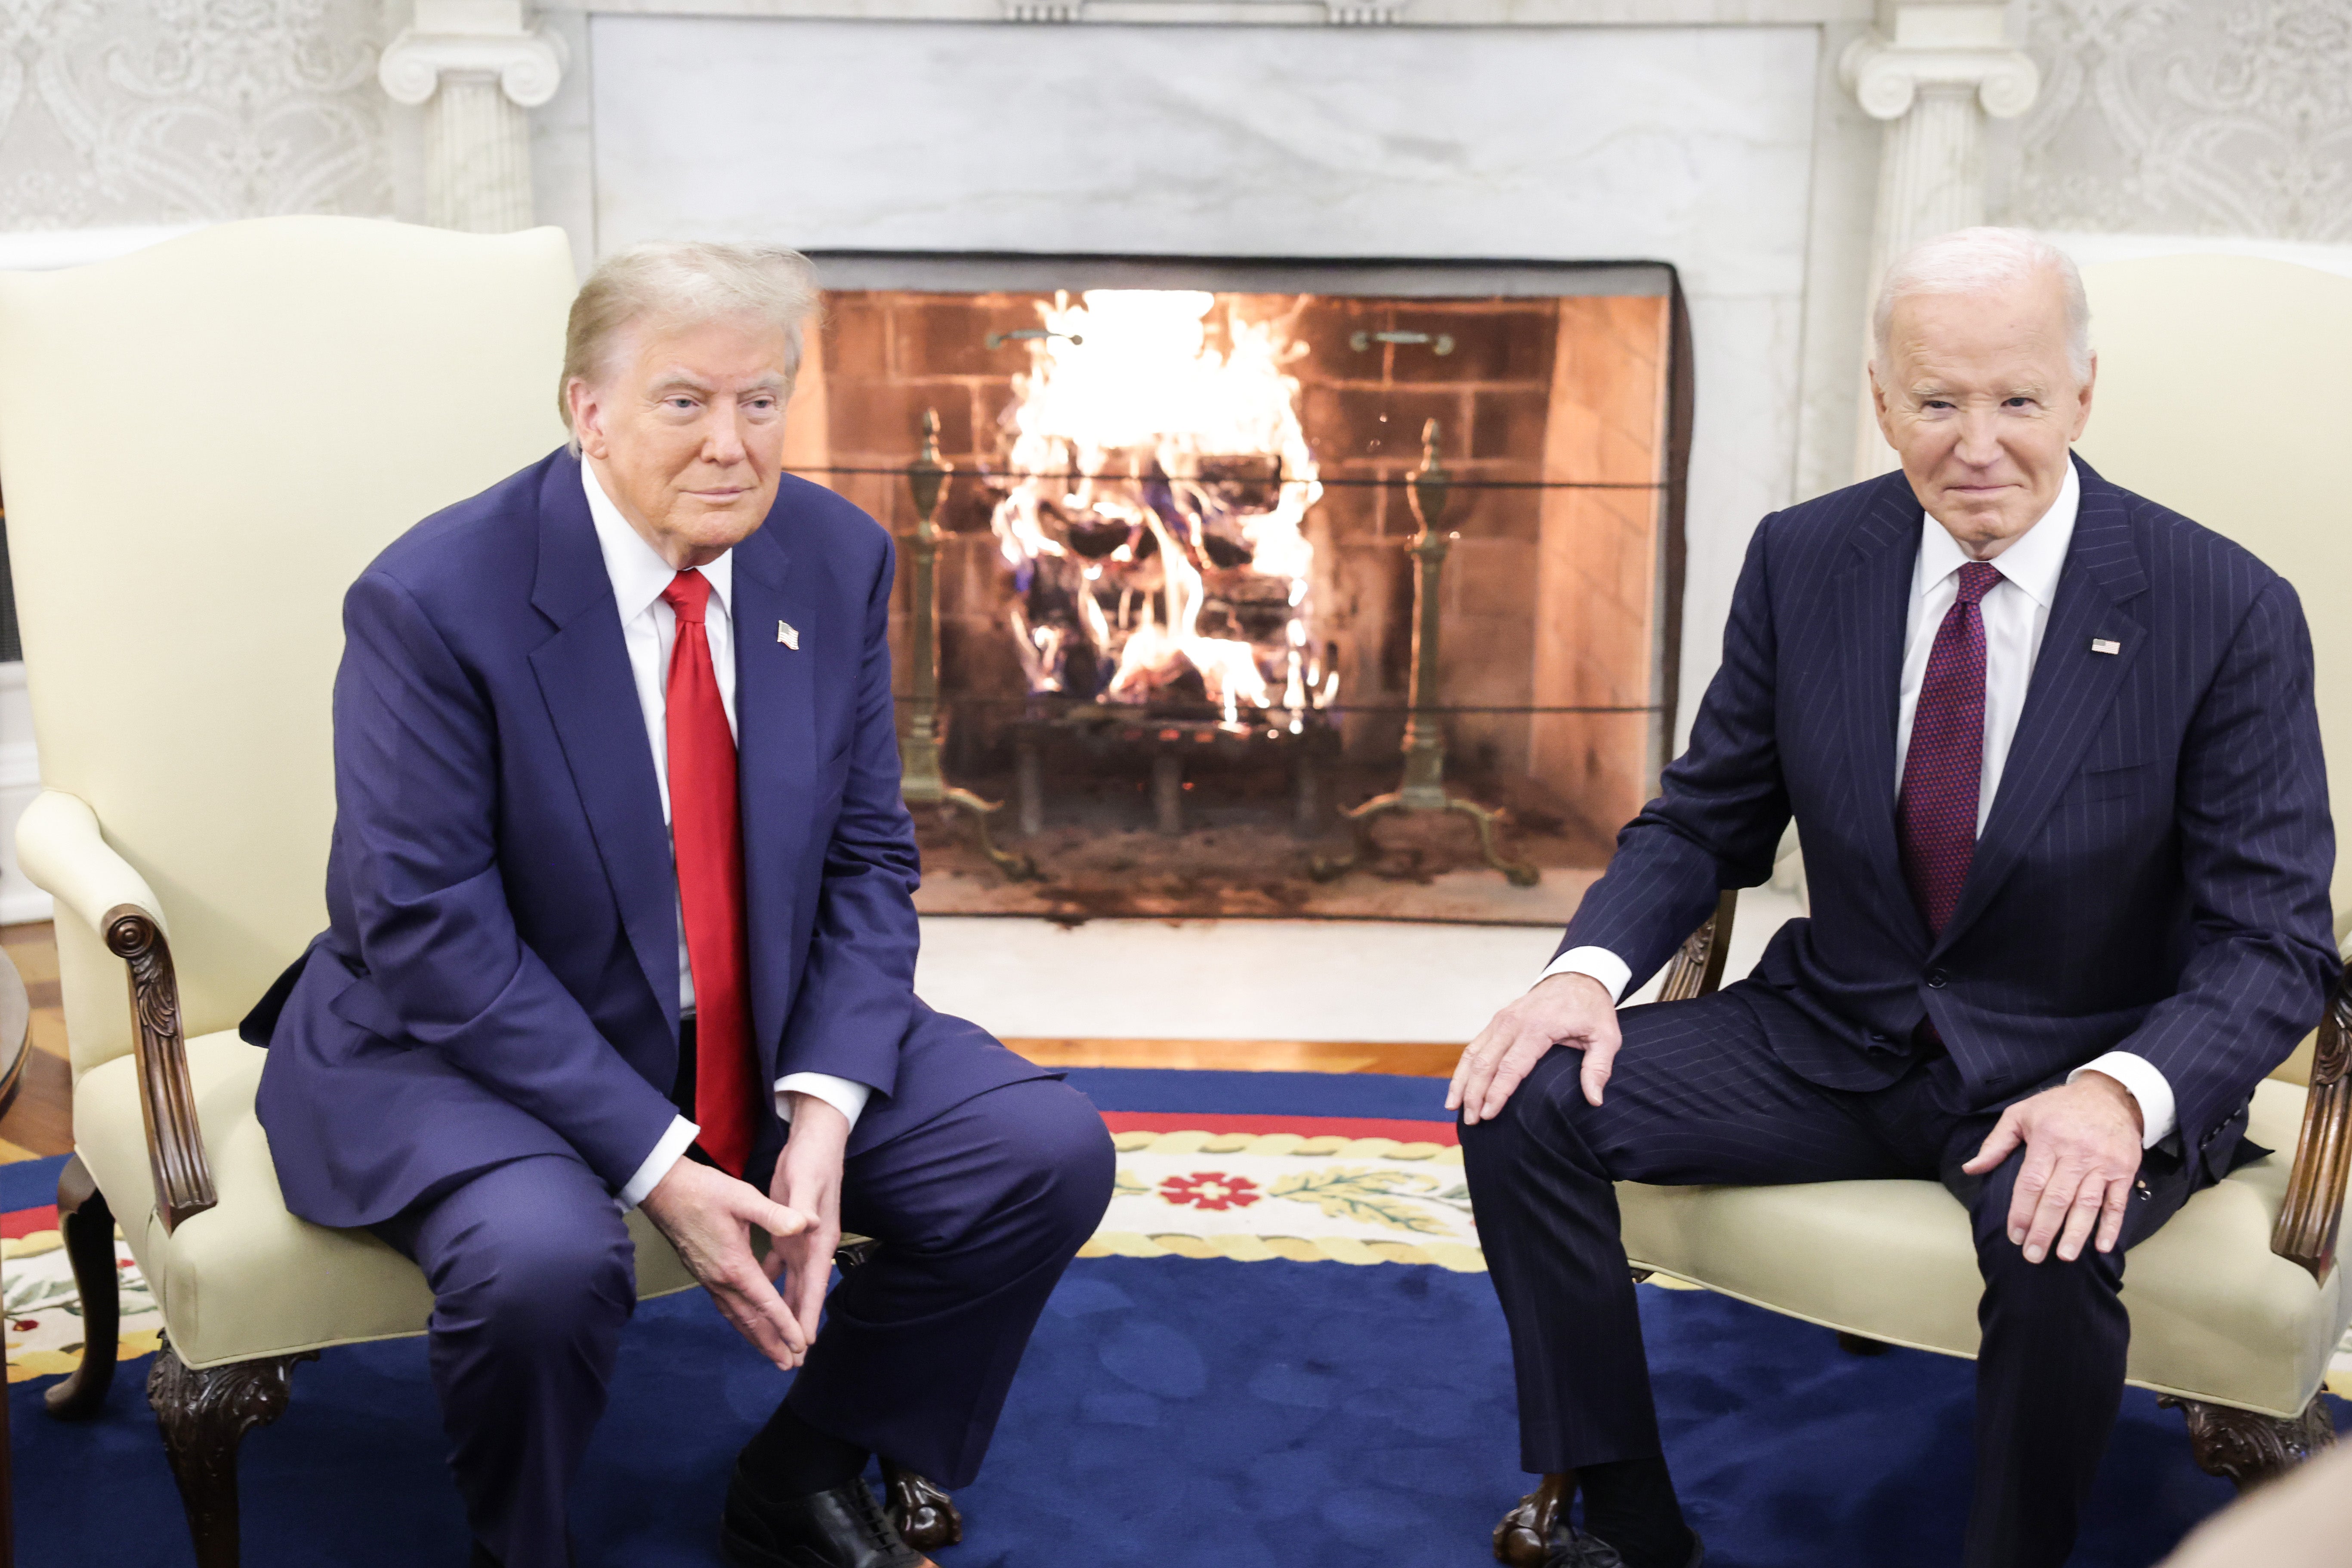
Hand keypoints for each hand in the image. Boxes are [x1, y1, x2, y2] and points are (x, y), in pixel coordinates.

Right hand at [640, 1157, 812, 1369]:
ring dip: (756, 1337)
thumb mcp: (744, 1197)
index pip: (765, 1303)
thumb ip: (775, 1214)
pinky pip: (726, 1307)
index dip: (785, 1325)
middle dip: (771, 1343)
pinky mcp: (703, 1274)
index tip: (800, 1346)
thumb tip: (804, 1225)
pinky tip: (748, 1324)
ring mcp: (709, 1279)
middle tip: (790, 1365)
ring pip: (736, 1317)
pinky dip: (741, 1321)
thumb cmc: (705, 1191)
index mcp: (734, 1265)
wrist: (664, 1190)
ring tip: (773, 1355)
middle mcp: (720, 1280)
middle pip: (749, 1320)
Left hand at [765, 1092, 848, 1348]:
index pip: (814, 1284)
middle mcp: (811, 1245)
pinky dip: (768, 1283)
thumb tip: (805, 1225)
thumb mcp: (805, 1181)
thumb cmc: (813, 1160)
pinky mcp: (787, 1232)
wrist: (816, 1140)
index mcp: (818, 1238)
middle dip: (795, 1325)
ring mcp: (800, 1240)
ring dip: (783, 1310)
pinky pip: (776, 1266)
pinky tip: (757, 1296)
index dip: (807, 1314)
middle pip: (803, 1293)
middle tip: (789, 1360)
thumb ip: (802, 1205)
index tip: (803, 1345)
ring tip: (776, 1339)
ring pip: (790, 1284)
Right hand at [1448, 972, 1619, 1125]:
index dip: (1497, 1093)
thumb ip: (1598, 1068)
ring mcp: (1502, 1020)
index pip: (1510, 1066)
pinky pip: (1474, 1045)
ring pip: (1473, 1053)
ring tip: (1453, 1108)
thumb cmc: (1592, 1010)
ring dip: (1462, 1082)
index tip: (1488, 1115)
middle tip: (1471, 1120)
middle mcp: (1513, 1023)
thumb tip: (1594, 1100)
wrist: (1578, 977)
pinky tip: (1459, 1087)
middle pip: (1485, 1062)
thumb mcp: (1606, 1037)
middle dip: (1474, 1094)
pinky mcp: (1497, 1020)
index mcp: (1538, 1028)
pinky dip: (1464, 1067)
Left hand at [1961, 1071, 2145, 1264]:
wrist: (2110, 1095)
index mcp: (2048, 1140)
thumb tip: (1970, 1169)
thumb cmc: (2058, 1107)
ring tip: (2064, 1256)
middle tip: (2033, 1256)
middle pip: (2058, 1198)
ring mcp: (2102, 1163)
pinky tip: (2102, 1246)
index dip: (2021, 1212)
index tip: (2014, 1235)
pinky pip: (2117, 1202)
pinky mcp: (2124, 1170)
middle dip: (2044, 1230)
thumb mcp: (2020, 1114)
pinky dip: (2111, 1226)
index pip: (2031, 1183)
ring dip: (2075, 1233)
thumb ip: (1995, 1144)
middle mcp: (2076, 1154)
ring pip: (2087, 1204)